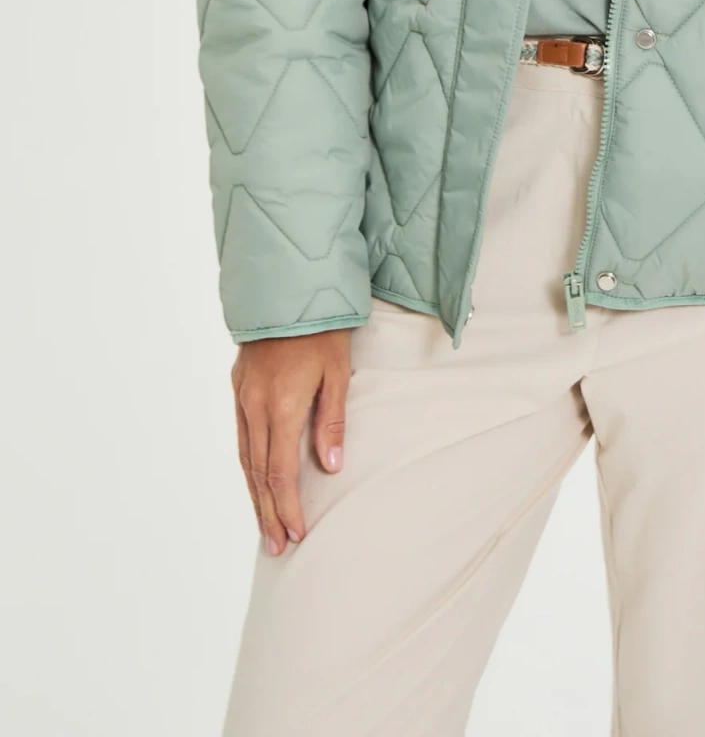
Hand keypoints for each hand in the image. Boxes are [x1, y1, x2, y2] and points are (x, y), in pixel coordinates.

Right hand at [232, 330, 351, 555]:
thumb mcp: (338, 371)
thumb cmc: (322, 328)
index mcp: (281, 405)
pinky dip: (247, 466)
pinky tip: (254, 481)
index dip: (287, 505)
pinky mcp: (238, 387)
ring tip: (263, 526)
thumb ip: (332, 420)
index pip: (280, 471)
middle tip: (276, 547)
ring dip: (254, 495)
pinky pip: (240, 437)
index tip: (296, 532)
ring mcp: (242, 397)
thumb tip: (331, 467)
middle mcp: (255, 406)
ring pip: (244, 458)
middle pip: (258, 473)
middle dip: (268, 512)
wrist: (287, 287)